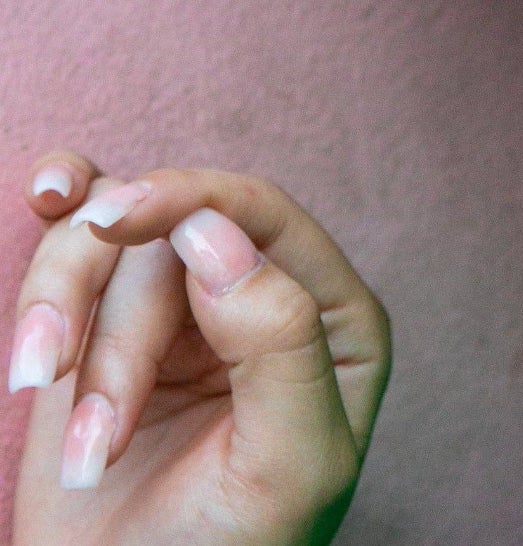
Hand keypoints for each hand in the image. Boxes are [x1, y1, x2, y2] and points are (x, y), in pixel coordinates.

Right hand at [8, 154, 390, 545]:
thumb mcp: (287, 468)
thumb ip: (280, 346)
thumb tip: (215, 237)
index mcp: (332, 318)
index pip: (263, 215)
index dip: (189, 201)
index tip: (118, 224)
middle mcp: (262, 293)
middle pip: (170, 233)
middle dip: (117, 333)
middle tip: (85, 427)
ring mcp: (181, 303)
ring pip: (109, 238)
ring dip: (62, 325)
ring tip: (59, 429)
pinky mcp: (106, 319)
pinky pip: (79, 238)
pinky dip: (56, 229)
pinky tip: (47, 196)